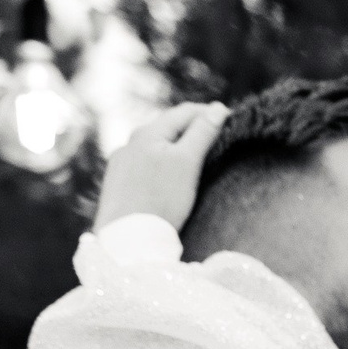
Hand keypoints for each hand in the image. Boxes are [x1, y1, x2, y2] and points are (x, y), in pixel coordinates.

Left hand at [93, 100, 228, 234]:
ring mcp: (121, 163)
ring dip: (175, 144)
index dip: (210, 113)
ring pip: (154, 146)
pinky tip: (167, 175)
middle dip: (192, 127)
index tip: (230, 118)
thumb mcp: (188, 162)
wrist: (128, 240)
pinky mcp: (117, 183)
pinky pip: (143, 164)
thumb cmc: (161, 200)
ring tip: (194, 153)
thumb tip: (218, 108)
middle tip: (216, 132)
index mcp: (148, 133)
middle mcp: (130, 143)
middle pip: (168, 127)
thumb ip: (203, 132)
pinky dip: (160, 162)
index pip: (185, 112)